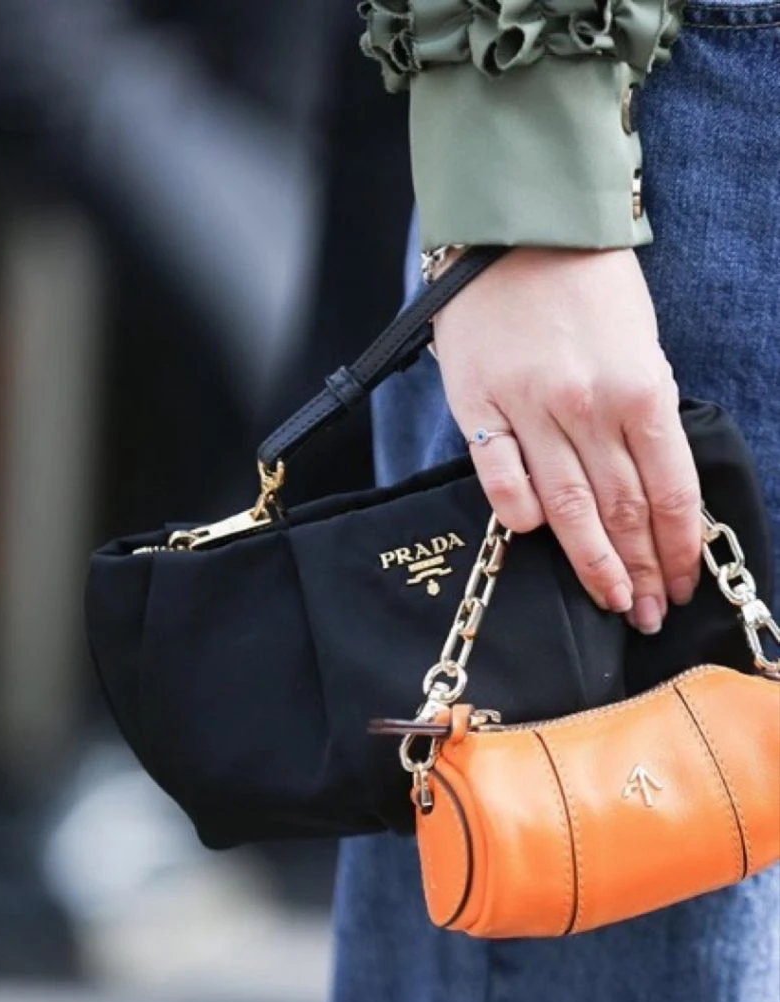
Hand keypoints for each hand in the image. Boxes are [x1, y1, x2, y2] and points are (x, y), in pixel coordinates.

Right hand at [433, 247, 701, 633]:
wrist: (517, 230)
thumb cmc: (588, 285)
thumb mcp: (642, 342)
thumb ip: (645, 413)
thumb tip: (651, 486)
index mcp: (642, 388)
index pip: (670, 493)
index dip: (679, 549)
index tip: (681, 584)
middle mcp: (589, 407)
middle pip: (622, 510)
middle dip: (641, 570)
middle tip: (647, 612)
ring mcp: (530, 408)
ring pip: (567, 507)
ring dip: (592, 563)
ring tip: (610, 600)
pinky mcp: (478, 405)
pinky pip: (500, 474)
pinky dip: (518, 512)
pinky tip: (534, 538)